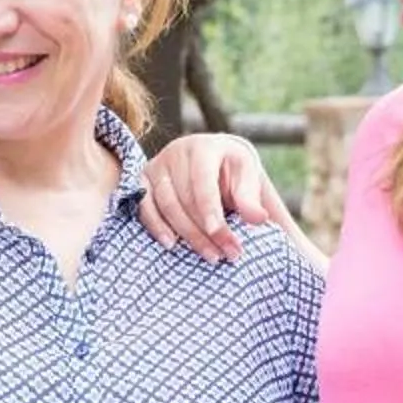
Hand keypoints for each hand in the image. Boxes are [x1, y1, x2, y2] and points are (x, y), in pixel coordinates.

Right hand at [139, 135, 293, 262]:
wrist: (211, 160)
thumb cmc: (232, 172)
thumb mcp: (246, 179)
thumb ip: (251, 199)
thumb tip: (259, 219)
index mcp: (204, 147)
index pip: (203, 181)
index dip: (209, 210)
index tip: (219, 235)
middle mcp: (176, 152)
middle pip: (185, 198)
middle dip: (205, 230)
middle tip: (226, 254)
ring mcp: (156, 166)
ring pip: (166, 205)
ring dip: (187, 234)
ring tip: (210, 255)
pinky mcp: (143, 180)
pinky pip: (145, 207)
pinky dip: (157, 227)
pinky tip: (171, 245)